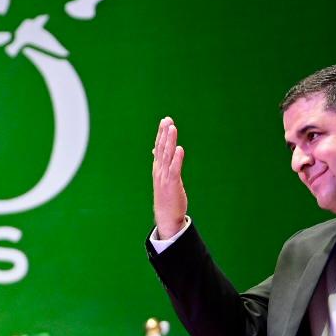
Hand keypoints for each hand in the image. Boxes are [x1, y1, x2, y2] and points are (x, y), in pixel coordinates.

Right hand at [152, 117, 187, 238]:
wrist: (165, 215)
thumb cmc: (166, 196)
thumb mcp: (161, 177)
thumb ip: (160, 162)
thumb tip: (154, 150)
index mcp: (158, 168)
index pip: (158, 147)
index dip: (161, 134)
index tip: (164, 121)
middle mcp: (159, 170)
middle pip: (162, 148)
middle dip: (165, 133)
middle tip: (167, 120)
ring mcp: (165, 176)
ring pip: (167, 155)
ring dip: (170, 141)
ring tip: (173, 128)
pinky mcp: (172, 184)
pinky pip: (175, 169)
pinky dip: (177, 158)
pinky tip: (180, 149)